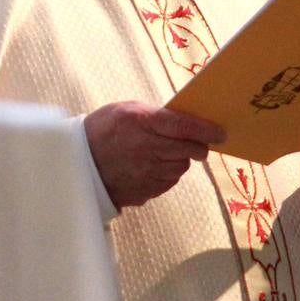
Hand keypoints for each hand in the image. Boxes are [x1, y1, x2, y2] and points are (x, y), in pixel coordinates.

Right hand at [84, 101, 225, 208]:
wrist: (79, 163)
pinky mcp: (146, 190)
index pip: (184, 126)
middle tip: (198, 142)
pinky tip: (154, 165)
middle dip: (199, 146)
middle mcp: (147, 148)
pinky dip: (168, 173)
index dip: (206, 130)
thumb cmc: (103, 130)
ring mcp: (147, 172)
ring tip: (165, 152)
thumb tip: (185, 122)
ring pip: (181, 166)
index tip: (220, 132)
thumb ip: (156, 114)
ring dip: (180, 159)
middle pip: (190, 149)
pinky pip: (169, 181)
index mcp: (142, 123)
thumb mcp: (126, 110)